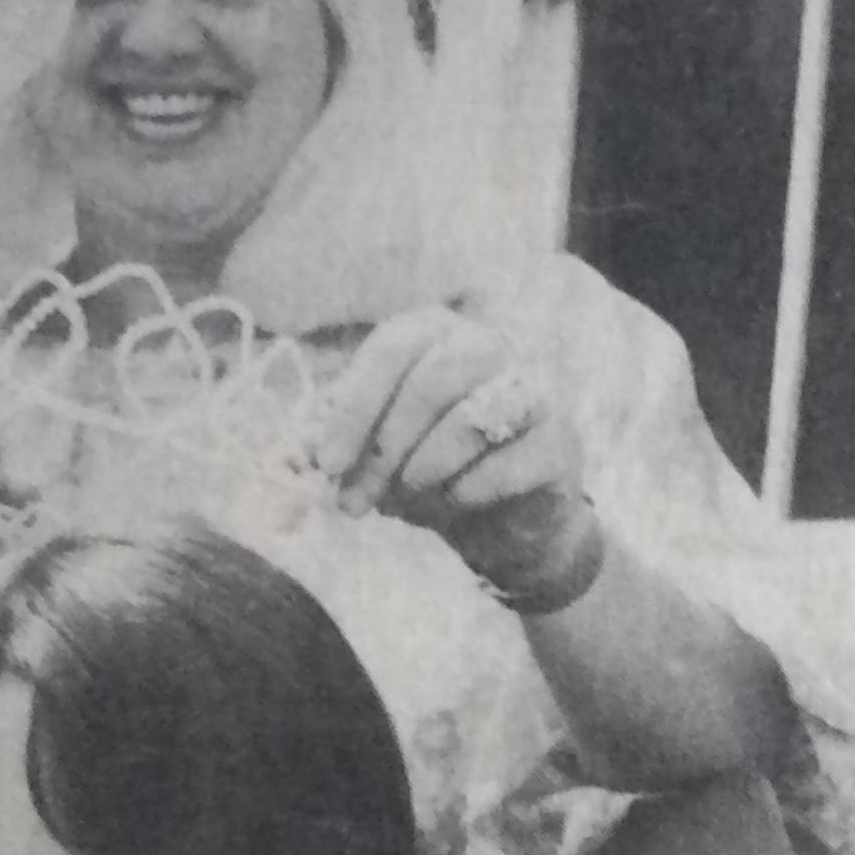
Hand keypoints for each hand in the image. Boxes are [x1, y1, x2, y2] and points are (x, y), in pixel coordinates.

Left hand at [313, 302, 597, 605]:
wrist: (505, 521)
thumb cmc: (431, 471)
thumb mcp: (373, 459)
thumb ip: (336, 454)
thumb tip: (293, 481)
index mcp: (436, 333)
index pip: (393, 348)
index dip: (355, 406)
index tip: (328, 466)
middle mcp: (489, 346)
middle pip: (434, 377)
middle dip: (388, 445)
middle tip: (361, 499)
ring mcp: (533, 389)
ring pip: (474, 417)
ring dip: (427, 467)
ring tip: (411, 497)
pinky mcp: (561, 440)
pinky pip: (512, 460)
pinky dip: (471, 489)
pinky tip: (457, 501)